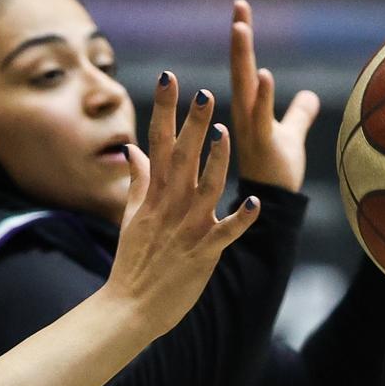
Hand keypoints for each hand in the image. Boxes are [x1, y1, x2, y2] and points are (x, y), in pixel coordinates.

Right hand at [101, 73, 260, 334]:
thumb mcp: (131, 216)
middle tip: (204, 92)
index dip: (165, 109)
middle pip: (183, 157)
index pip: (158, 142)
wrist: (129, 307)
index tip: (170, 78)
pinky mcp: (203, 253)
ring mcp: (187, 228)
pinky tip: (255, 202)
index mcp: (154, 195)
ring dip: (217, 160)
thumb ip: (138, 181)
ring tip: (227, 132)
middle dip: (193, 124)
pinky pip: (226, 233)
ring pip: (206, 188)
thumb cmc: (133, 261)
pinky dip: (240, 219)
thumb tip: (132, 149)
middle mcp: (170, 206)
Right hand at [229, 0, 319, 190]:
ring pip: (245, 87)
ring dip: (242, 56)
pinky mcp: (262, 144)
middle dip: (239, 38)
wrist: (272, 207)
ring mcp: (251, 129)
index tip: (241, 9)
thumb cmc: (278, 171)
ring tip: (240, 27)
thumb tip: (310, 96)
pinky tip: (263, 73)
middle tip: (239, 7)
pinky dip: (262, 95)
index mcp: (250, 109)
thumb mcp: (291, 136)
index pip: (245, 67)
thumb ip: (299, 114)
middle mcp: (245, 115)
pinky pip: (261, 116)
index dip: (243, 39)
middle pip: (241, 69)